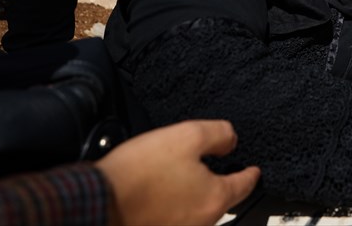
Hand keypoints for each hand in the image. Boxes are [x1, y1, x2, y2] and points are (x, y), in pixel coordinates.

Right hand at [96, 120, 259, 225]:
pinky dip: (175, 201)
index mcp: (214, 198)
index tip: (254, 170)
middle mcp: (201, 221)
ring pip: (197, 207)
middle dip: (219, 181)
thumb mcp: (187, 136)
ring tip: (179, 173)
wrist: (98, 200)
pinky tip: (160, 188)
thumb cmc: (138, 174)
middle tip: (214, 164)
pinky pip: (176, 214)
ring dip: (193, 191)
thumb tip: (231, 139)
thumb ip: (218, 134)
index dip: (251, 173)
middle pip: (220, 198)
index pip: (244, 185)